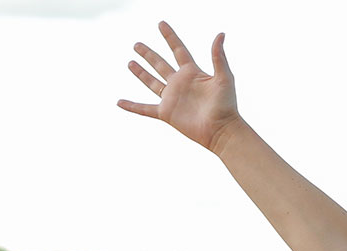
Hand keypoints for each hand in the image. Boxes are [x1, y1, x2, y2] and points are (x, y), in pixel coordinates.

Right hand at [118, 21, 240, 152]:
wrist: (222, 130)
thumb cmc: (227, 105)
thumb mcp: (224, 77)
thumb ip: (218, 56)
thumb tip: (220, 34)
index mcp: (192, 73)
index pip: (178, 50)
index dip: (170, 37)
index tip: (161, 24)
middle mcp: (180, 83)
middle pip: (160, 64)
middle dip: (148, 54)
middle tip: (137, 44)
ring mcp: (172, 98)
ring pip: (151, 82)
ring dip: (140, 73)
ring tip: (130, 63)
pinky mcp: (166, 113)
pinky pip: (145, 109)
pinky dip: (132, 106)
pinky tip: (119, 102)